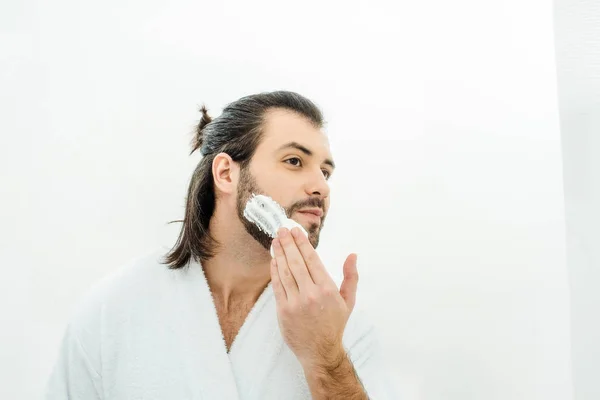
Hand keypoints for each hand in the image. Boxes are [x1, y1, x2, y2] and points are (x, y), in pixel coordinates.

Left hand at [270, 227, 358, 368]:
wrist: (320, 352)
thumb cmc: (334, 324)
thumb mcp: (348, 301)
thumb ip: (350, 277)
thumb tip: (352, 255)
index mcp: (327, 289)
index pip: (312, 260)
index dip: (302, 243)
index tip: (296, 231)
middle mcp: (311, 294)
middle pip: (296, 262)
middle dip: (288, 243)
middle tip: (282, 230)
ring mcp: (295, 302)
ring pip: (285, 272)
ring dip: (279, 254)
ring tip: (275, 241)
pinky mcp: (283, 311)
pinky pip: (277, 286)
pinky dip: (274, 271)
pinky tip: (273, 260)